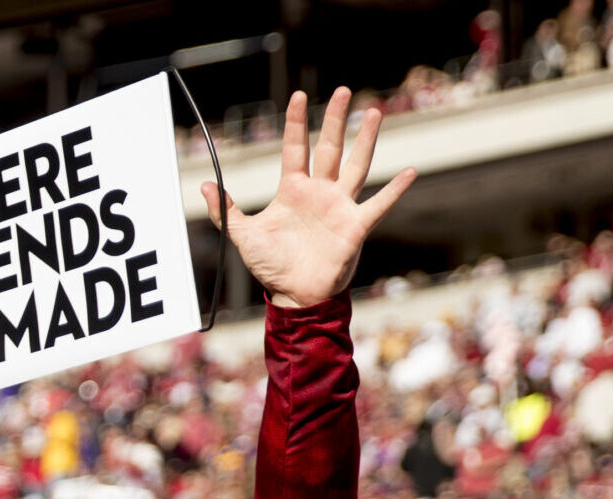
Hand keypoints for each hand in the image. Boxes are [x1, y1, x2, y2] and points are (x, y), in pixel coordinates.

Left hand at [200, 87, 416, 308]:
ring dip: (365, 140)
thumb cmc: (271, 264)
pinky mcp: (355, 226)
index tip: (299, 96)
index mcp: (293, 190)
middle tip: (342, 91)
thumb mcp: (242, 234)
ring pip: (356, 165)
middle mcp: (319, 192)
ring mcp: (339, 206)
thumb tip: (203, 185)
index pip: (295, 148)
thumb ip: (225, 210)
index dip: (296, 123)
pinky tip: (409, 172)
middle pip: (329, 148)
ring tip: (373, 113)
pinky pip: (378, 205)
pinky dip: (394, 190)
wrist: (294, 294)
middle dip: (335, 120)